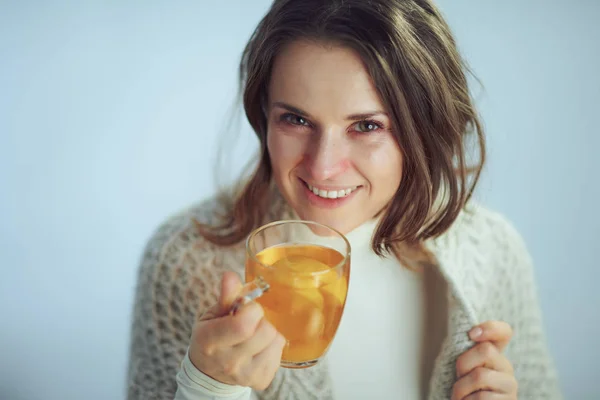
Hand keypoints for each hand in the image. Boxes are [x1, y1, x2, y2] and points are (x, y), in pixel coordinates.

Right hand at [189, 271, 285, 390]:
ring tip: (254, 335)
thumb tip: (230, 275)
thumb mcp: (212, 316)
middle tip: (249, 322)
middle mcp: (228, 362)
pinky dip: (272, 346)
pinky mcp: (261, 380)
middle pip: (265, 331)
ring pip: (276, 340)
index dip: (251, 310)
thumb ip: (225, 296)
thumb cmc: (211, 338)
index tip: (245, 309)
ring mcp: (246, 375)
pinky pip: (280, 352)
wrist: (209, 373)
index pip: (243, 324)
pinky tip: (258, 348)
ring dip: (268, 333)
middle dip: (260, 320)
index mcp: (211, 341)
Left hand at [452, 320, 517, 399]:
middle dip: (463, 364)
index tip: (471, 334)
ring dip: (461, 388)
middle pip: (486, 350)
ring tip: (460, 397)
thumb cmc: (463, 390)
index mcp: (495, 354)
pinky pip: (482, 397)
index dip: (490, 328)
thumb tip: (470, 333)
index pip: (503, 332)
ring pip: (480, 375)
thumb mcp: (463, 368)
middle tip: (458, 378)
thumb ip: (467, 351)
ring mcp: (510, 385)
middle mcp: (506, 367)